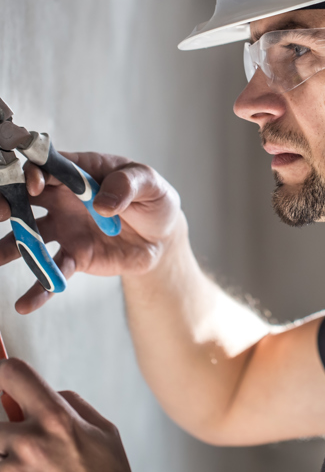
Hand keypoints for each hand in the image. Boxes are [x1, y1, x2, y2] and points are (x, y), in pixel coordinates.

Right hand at [0, 152, 183, 312]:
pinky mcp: (74, 257)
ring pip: (28, 237)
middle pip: (24, 198)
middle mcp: (64, 199)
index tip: (35, 186)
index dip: (36, 172)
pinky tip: (25, 304)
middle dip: (5, 203)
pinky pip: (52, 273)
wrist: (162, 237)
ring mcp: (65, 229)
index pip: (49, 167)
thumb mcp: (150, 184)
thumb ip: (128, 186)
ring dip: (8, 247)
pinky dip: (39, 288)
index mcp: (81, 172)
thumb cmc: (153, 199)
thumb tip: (101, 203)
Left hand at [0, 359, 142, 471]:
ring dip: (2, 456)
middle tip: (16, 437)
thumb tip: (45, 393)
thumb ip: (71, 405)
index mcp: (56, 419)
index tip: (2, 377)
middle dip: (4, 428)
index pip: (13, 375)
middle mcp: (29, 445)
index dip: (3, 371)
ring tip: (22, 465)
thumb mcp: (104, 430)